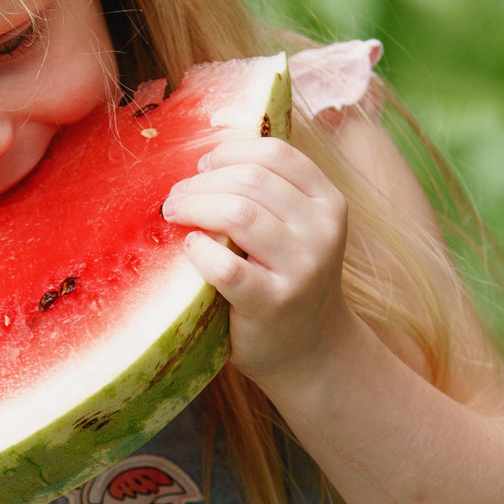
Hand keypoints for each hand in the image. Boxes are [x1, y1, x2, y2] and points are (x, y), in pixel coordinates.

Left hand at [161, 135, 354, 386]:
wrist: (309, 350)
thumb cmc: (287, 280)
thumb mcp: (295, 230)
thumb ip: (268, 194)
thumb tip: (202, 159)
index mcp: (328, 202)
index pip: (275, 154)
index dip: (229, 152)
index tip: (202, 166)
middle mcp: (322, 231)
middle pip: (250, 180)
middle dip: (202, 182)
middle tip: (176, 198)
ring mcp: (301, 269)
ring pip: (238, 214)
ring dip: (195, 208)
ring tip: (175, 215)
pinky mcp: (273, 303)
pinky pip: (225, 266)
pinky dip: (199, 252)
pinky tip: (190, 249)